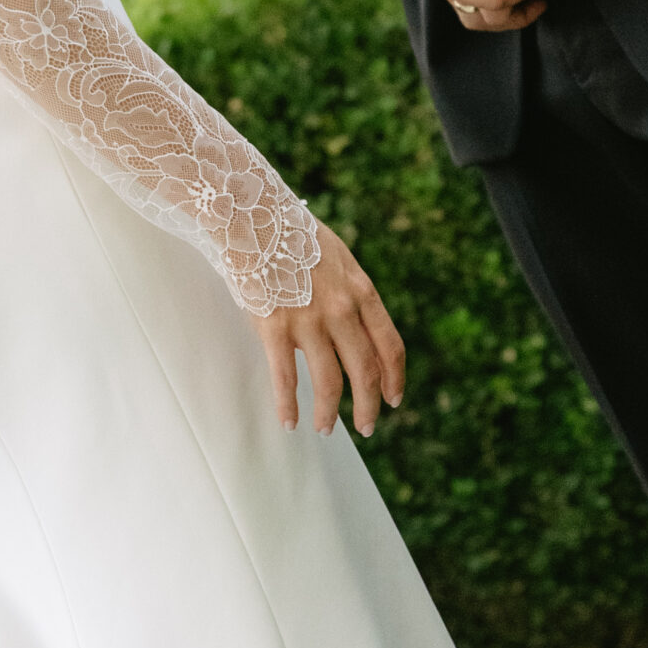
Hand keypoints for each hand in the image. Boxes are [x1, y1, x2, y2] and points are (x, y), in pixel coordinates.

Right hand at [254, 223, 405, 437]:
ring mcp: (308, 320)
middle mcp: (341, 310)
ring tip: (326, 429)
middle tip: (368, 427)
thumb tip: (355, 328)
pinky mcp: (274, 328)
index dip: (395, 378)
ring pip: (329, 381)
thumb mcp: (340, 259)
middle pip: (365, 370)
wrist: (253, 217)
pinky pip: (285, 378)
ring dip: (330, 413)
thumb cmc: (293, 236)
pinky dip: (289, 406)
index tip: (394, 399)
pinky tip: (289, 422)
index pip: (390, 345)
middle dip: (369, 405)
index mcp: (361, 292)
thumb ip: (351, 294)